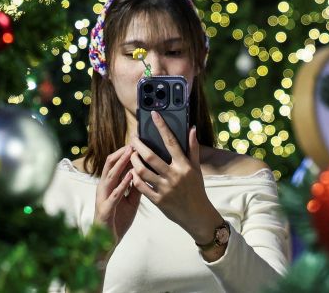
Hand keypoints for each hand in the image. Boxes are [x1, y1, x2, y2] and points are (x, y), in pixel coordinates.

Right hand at [92, 145, 140, 244]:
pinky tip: (130, 176)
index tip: (137, 142)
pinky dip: (122, 184)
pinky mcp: (106, 209)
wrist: (107, 241)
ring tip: (130, 153)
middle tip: (134, 142)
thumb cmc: (118, 219)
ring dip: (121, 163)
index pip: (116, 163)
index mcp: (110, 184)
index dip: (125, 152)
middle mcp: (104, 187)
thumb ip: (136, 186)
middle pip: (110, 164)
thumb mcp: (131, 200)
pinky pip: (114, 194)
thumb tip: (145, 172)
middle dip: (122, 153)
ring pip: (110, 175)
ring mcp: (103, 197)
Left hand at [128, 113, 222, 243]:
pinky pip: (141, 187)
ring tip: (131, 154)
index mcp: (184, 166)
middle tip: (133, 139)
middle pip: (151, 156)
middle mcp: (174, 176)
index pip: (171, 142)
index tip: (154, 114)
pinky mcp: (158, 201)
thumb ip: (193, 148)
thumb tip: (192, 129)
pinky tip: (132, 171)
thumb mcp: (197, 168)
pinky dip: (135, 178)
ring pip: (142, 171)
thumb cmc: (196, 189)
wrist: (197, 215)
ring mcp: (165, 189)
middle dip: (138, 145)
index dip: (162, 126)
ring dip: (133, 161)